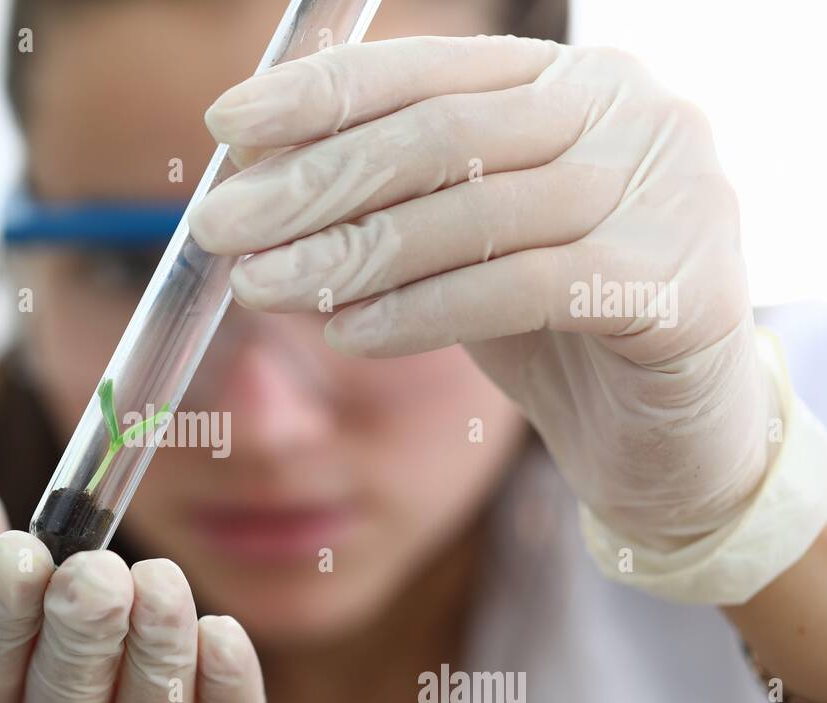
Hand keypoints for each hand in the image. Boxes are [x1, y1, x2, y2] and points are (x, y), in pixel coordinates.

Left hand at [192, 36, 776, 549]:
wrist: (670, 434)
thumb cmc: (554, 327)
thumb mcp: (457, 249)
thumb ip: (385, 203)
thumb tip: (257, 176)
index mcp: (567, 82)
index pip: (427, 70)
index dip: (321, 94)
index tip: (227, 125)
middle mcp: (625, 113)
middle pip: (442, 135)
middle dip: (314, 184)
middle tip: (222, 228)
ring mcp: (667, 191)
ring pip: (475, 211)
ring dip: (349, 254)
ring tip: (261, 289)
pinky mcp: (680, 284)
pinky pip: (523, 287)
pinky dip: (421, 311)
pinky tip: (348, 333)